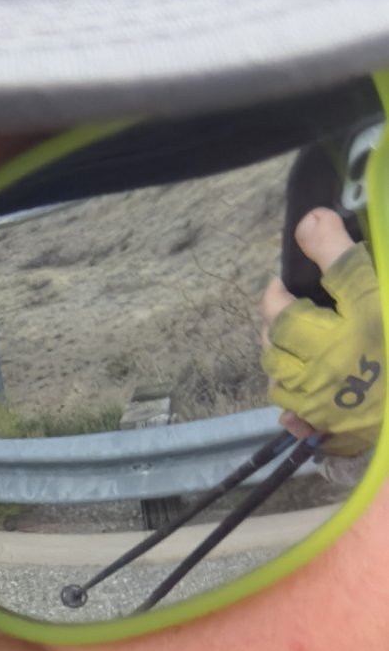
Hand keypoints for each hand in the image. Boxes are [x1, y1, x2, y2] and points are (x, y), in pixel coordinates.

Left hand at [262, 208, 384, 449]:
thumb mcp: (376, 291)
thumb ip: (342, 257)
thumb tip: (309, 220)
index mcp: (320, 338)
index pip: (278, 312)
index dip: (275, 295)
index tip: (282, 286)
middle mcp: (309, 374)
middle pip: (273, 351)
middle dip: (275, 331)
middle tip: (289, 316)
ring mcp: (318, 405)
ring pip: (280, 384)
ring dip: (282, 366)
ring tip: (296, 352)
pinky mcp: (330, 430)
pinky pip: (297, 419)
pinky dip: (294, 406)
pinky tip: (304, 397)